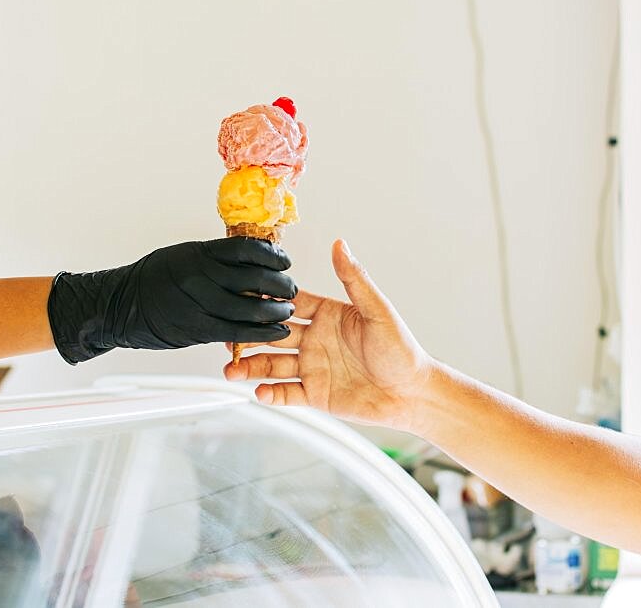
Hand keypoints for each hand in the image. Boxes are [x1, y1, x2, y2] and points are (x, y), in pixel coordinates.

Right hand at [48, 237, 295, 363]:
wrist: (120, 306)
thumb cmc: (153, 279)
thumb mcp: (182, 256)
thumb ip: (213, 259)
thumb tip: (250, 261)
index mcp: (199, 253)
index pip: (246, 249)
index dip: (271, 255)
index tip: (284, 261)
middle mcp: (200, 276)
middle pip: (253, 279)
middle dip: (279, 285)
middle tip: (291, 289)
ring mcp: (199, 303)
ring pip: (249, 308)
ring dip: (274, 311)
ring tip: (287, 312)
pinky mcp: (197, 329)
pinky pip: (236, 331)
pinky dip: (261, 333)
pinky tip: (276, 332)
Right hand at [224, 239, 433, 430]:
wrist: (412, 393)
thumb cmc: (402, 350)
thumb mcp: (378, 311)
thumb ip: (355, 279)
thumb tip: (339, 244)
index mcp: (327, 315)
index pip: (289, 303)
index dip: (266, 300)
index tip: (242, 294)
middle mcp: (315, 339)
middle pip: (272, 334)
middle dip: (248, 335)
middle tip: (228, 336)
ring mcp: (313, 367)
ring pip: (272, 365)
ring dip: (250, 366)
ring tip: (232, 370)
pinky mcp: (315, 394)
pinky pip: (286, 393)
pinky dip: (270, 393)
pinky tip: (258, 391)